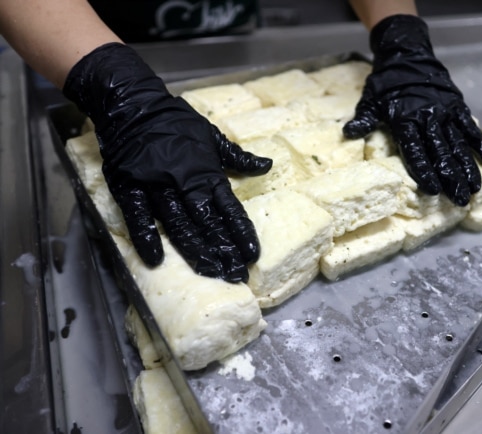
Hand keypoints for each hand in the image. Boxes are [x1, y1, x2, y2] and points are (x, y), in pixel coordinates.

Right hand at [63, 43, 271, 281]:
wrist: (134, 104)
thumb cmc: (176, 122)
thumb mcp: (212, 135)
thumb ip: (237, 157)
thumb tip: (267, 166)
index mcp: (206, 172)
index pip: (229, 208)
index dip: (241, 232)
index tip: (252, 254)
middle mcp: (184, 181)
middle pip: (207, 222)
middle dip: (222, 249)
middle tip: (235, 275)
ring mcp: (156, 186)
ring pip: (178, 223)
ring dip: (194, 250)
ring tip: (210, 272)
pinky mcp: (129, 187)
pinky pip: (138, 216)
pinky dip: (146, 237)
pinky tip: (156, 259)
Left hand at [343, 15, 481, 205]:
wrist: (407, 55)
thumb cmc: (386, 84)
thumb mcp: (370, 101)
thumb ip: (364, 120)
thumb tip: (348, 133)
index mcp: (404, 121)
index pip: (415, 152)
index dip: (424, 172)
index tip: (433, 190)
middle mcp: (427, 119)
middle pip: (440, 153)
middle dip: (451, 178)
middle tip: (460, 200)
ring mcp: (445, 113)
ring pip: (458, 144)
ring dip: (468, 167)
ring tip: (474, 188)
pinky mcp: (458, 107)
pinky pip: (471, 128)